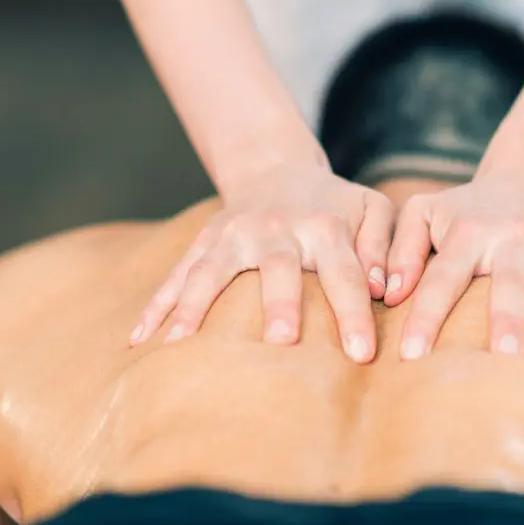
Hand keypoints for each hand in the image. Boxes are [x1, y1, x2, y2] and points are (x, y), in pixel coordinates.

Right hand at [130, 165, 393, 362]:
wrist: (277, 169)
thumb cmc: (336, 205)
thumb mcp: (373, 211)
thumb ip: (384, 245)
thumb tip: (382, 290)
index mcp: (324, 226)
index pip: (344, 274)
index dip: (355, 314)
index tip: (363, 355)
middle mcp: (277, 229)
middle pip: (278, 268)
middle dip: (280, 303)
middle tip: (281, 341)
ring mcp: (233, 235)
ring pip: (212, 270)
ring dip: (196, 306)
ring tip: (180, 346)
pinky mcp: (204, 243)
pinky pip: (177, 275)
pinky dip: (156, 305)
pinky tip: (139, 340)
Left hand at [383, 172, 523, 366]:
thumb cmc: (466, 210)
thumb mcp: (424, 213)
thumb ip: (400, 249)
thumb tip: (388, 294)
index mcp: (470, 230)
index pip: (443, 277)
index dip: (425, 314)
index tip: (411, 356)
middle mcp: (518, 236)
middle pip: (512, 281)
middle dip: (508, 318)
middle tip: (505, 356)